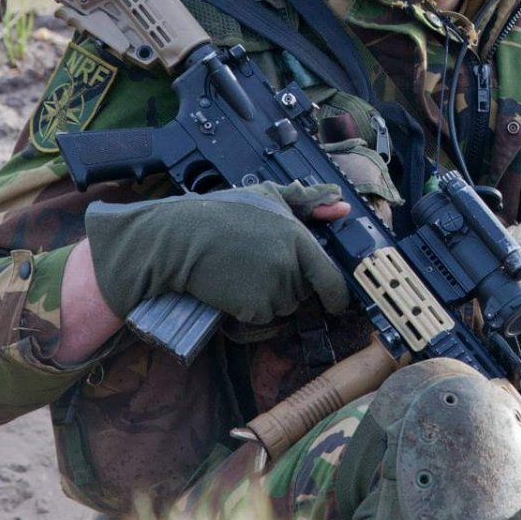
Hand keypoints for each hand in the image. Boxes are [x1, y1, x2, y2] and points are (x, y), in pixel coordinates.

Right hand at [83, 182, 352, 325]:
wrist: (179, 241)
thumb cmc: (220, 215)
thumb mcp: (267, 196)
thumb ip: (308, 201)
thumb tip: (342, 205)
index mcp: (298, 239)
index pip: (331, 277)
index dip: (337, 294)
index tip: (336, 302)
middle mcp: (290, 266)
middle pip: (303, 293)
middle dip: (286, 287)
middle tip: (257, 269)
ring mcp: (273, 290)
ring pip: (282, 309)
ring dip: (267, 301)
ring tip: (241, 278)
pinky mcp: (253, 310)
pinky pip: (261, 322)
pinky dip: (248, 316)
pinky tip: (231, 297)